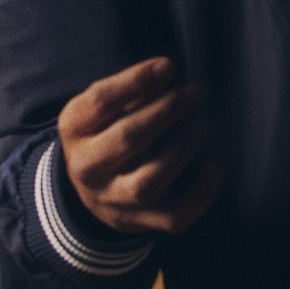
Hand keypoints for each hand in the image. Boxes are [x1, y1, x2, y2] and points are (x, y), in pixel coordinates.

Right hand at [58, 56, 221, 234]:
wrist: (90, 188)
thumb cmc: (105, 132)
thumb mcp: (104, 107)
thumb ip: (132, 90)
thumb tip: (165, 73)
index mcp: (75, 129)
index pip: (100, 102)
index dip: (136, 81)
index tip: (168, 66)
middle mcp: (88, 168)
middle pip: (128, 138)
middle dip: (167, 110)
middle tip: (196, 90)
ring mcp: (112, 200)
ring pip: (148, 183)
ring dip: (181, 149)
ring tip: (199, 125)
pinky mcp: (139, 222)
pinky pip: (174, 218)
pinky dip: (200, 196)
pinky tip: (214, 169)